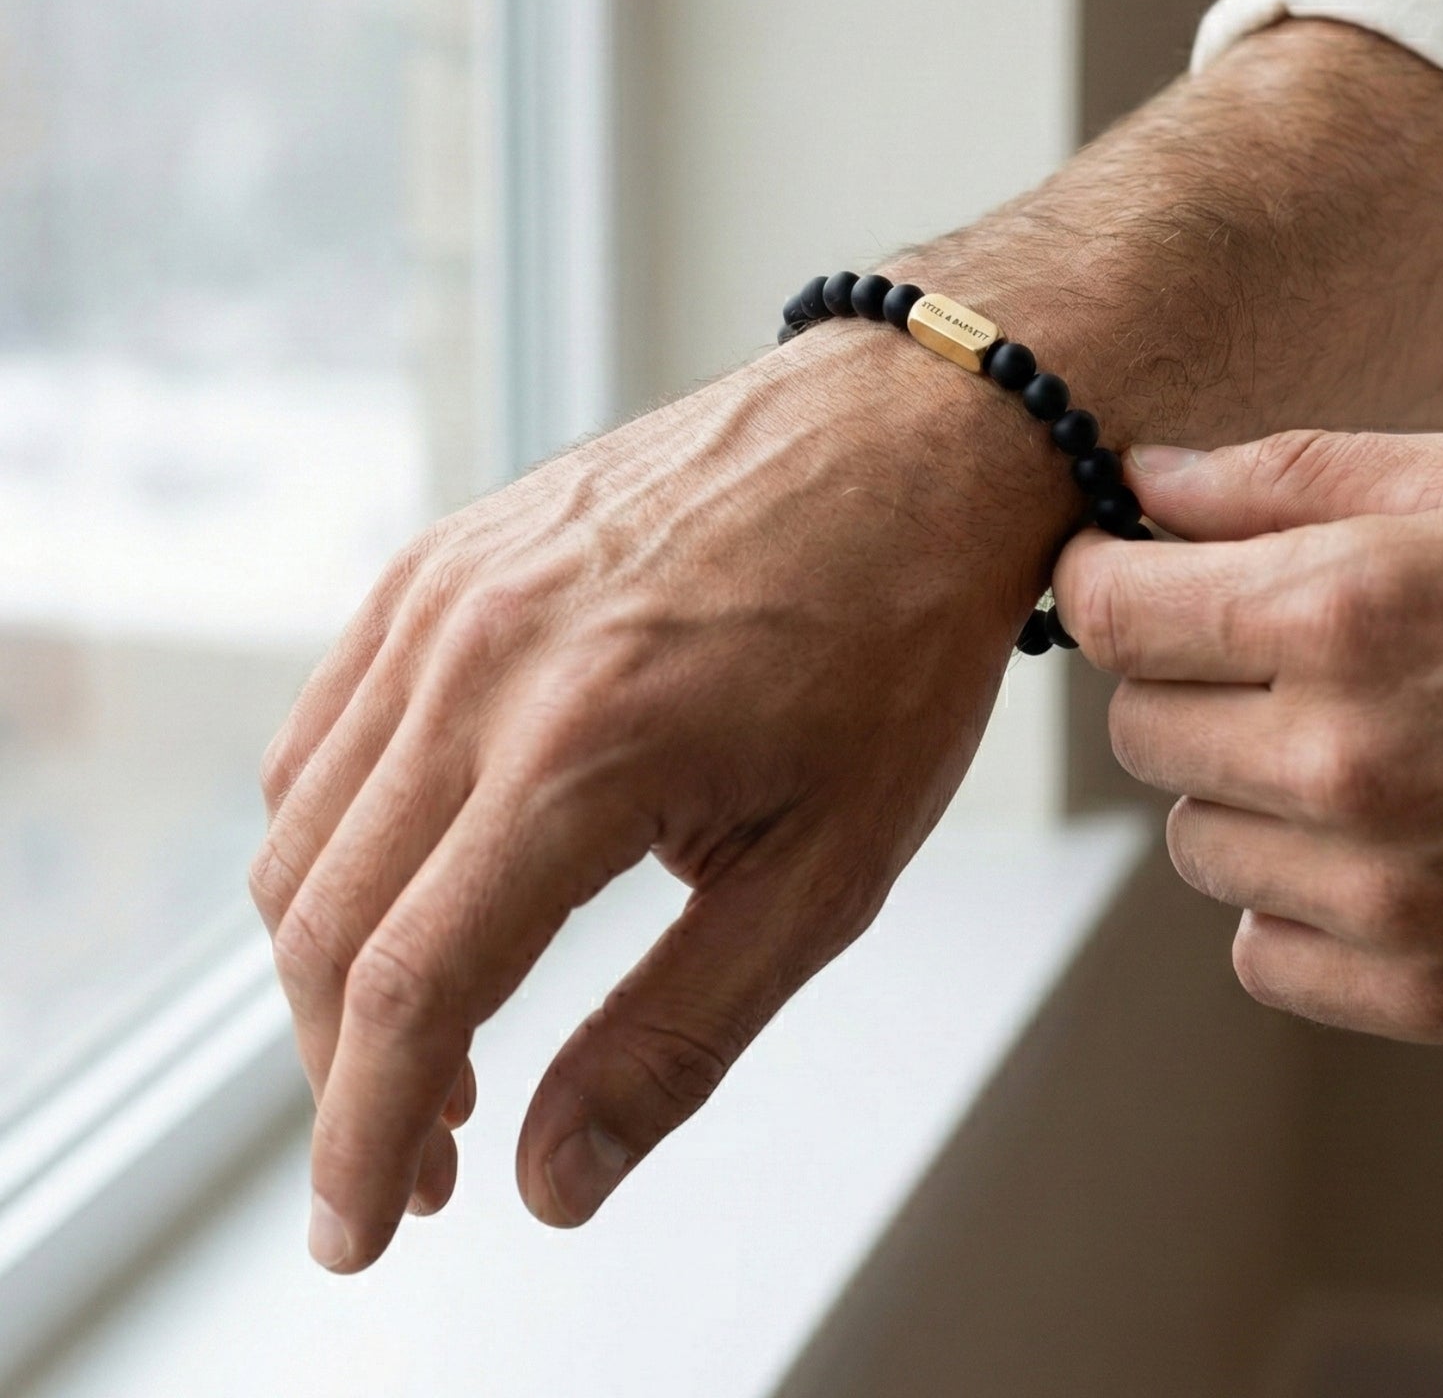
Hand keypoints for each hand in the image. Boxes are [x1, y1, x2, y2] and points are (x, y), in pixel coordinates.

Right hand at [249, 321, 1065, 1271]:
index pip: (411, 990)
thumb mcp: (833, 865)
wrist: (911, 434)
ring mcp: (448, 593)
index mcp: (584, 743)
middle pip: (329, 923)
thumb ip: (678, 1033)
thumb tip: (550, 1180)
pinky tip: (419, 886)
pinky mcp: (443, 558)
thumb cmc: (901, 633)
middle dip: (352, 1073)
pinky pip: (331, 730)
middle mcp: (482, 658)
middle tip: (429, 1158)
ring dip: (340, 964)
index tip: (360, 1232)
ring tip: (437, 1038)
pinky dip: (340, 840)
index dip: (368, 1138)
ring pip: (307, 832)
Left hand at [1054, 426, 1442, 1040]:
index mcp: (1343, 611)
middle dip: (1178, 676)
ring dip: (1242, 790)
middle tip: (1268, 653)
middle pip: (1139, 728)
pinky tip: (1383, 844)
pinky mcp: (1429, 993)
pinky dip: (1295, 899)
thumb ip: (1289, 475)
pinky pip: (1263, 950)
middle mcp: (1342, 759)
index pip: (1109, 609)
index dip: (1099, 579)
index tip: (1124, 574)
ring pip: (1195, 842)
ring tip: (1360, 746)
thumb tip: (1148, 481)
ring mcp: (1383, 893)